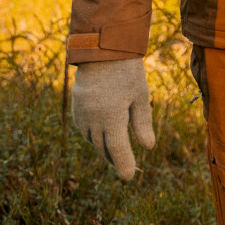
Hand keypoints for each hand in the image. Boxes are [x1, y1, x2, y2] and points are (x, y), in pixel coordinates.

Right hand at [70, 59, 155, 180]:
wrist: (100, 49)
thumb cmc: (126, 70)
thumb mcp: (140, 95)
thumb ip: (143, 122)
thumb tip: (148, 147)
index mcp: (112, 118)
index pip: (118, 151)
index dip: (124, 165)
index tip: (129, 176)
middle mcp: (93, 119)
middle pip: (104, 148)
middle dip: (115, 158)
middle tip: (125, 166)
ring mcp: (82, 113)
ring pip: (92, 140)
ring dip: (103, 147)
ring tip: (114, 152)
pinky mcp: (76, 106)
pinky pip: (83, 129)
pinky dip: (93, 135)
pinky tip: (101, 135)